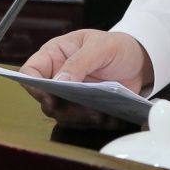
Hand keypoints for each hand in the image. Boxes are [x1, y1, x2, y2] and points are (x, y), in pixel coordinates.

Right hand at [20, 29, 154, 126]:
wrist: (139, 60)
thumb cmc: (117, 45)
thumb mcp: (100, 47)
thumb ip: (79, 61)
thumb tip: (59, 81)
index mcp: (55, 55)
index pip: (30, 72)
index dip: (34, 87)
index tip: (50, 97)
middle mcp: (58, 76)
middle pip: (46, 100)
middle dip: (65, 108)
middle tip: (86, 109)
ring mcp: (70, 95)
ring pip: (62, 115)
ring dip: (81, 119)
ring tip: (101, 114)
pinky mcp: (84, 108)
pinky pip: (82, 122)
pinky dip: (95, 123)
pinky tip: (110, 118)